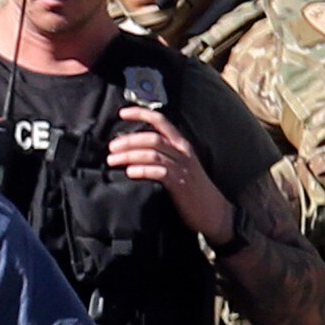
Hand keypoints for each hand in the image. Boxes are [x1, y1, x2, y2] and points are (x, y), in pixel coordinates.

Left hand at [106, 106, 231, 242]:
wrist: (213, 211)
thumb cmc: (192, 188)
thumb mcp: (181, 164)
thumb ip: (163, 153)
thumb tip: (132, 147)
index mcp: (181, 144)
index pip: (161, 121)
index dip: (141, 113)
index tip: (122, 113)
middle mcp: (182, 152)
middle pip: (152, 138)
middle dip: (128, 140)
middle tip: (111, 148)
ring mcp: (182, 168)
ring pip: (152, 154)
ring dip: (129, 155)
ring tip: (112, 160)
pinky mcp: (180, 184)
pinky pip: (158, 173)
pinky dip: (142, 170)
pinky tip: (130, 172)